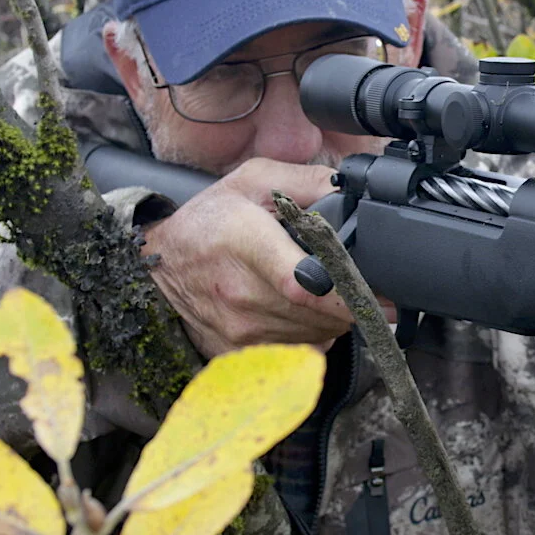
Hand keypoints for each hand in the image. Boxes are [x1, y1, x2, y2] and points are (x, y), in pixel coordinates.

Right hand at [141, 158, 360, 359]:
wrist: (159, 266)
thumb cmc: (209, 221)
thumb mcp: (253, 180)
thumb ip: (308, 182)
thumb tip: (352, 193)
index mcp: (247, 243)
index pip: (303, 283)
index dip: (346, 292)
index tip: (375, 292)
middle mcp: (243, 294)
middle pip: (322, 314)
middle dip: (350, 299)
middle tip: (351, 279)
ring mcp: (241, 330)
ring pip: (318, 335)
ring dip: (333, 318)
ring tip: (320, 291)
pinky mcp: (240, 354)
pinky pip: (299, 353)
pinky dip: (312, 335)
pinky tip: (301, 313)